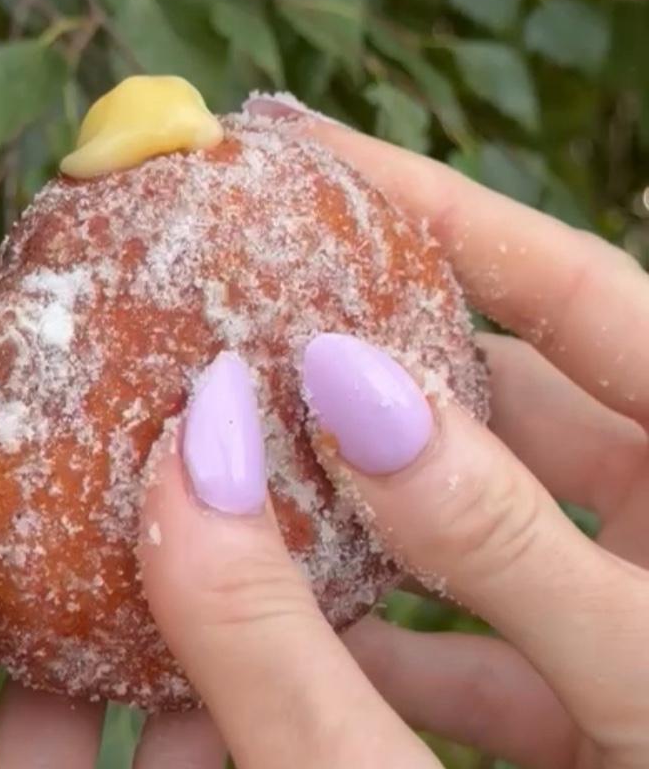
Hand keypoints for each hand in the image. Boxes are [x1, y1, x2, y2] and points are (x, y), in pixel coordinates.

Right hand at [135, 105, 648, 768]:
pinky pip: (442, 624)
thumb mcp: (641, 667)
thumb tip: (342, 386)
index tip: (320, 161)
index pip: (561, 286)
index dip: (441, 213)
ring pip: (444, 509)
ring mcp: (596, 596)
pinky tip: (284, 614)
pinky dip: (365, 620)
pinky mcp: (560, 686)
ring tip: (239, 448)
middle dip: (367, 354)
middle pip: (485, 390)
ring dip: (346, 493)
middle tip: (252, 316)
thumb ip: (490, 537)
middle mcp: (645, 512)